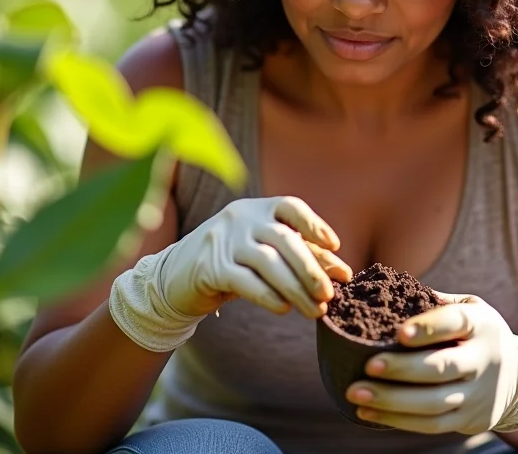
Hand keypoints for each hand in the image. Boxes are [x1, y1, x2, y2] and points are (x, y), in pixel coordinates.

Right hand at [108, 196, 351, 351]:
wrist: (174, 279)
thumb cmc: (231, 263)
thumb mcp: (266, 253)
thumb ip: (303, 257)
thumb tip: (344, 273)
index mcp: (258, 209)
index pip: (290, 207)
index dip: (314, 224)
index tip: (334, 245)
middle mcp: (242, 218)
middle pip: (284, 239)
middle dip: (311, 268)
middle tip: (329, 295)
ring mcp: (223, 240)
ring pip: (268, 262)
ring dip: (296, 288)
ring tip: (315, 311)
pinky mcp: (209, 267)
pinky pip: (245, 281)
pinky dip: (268, 296)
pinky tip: (284, 308)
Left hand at [345, 291, 517, 434]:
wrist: (517, 377)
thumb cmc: (475, 332)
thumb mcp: (468, 308)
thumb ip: (434, 302)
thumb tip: (385, 288)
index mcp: (479, 324)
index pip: (455, 323)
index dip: (428, 328)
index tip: (399, 333)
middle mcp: (482, 360)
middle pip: (441, 367)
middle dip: (402, 369)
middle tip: (368, 366)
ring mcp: (476, 394)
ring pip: (433, 403)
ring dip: (392, 401)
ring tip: (356, 393)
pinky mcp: (467, 420)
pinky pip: (430, 425)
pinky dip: (397, 420)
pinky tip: (367, 413)